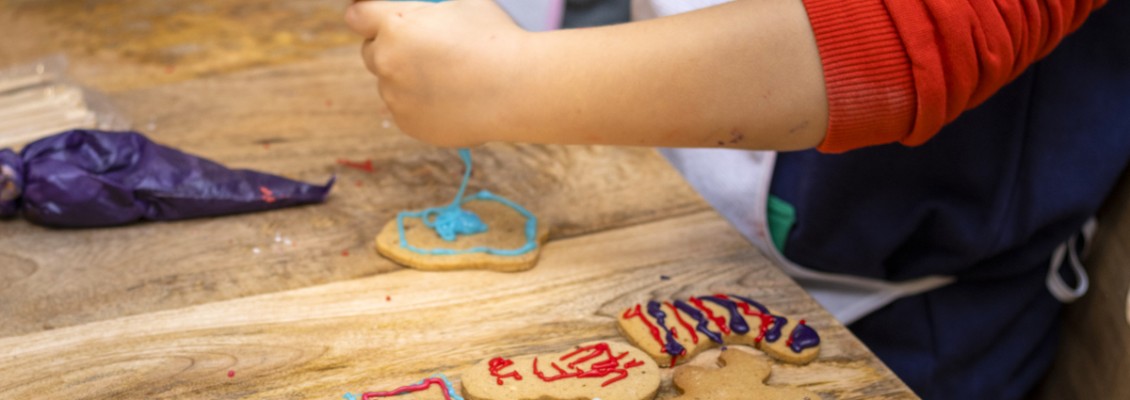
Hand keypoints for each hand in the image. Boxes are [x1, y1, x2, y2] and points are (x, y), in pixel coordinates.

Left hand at [345, 0, 528, 146]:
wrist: (520, 90)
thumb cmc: (498, 41)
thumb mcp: (462, 5)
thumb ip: (427, 11)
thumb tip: (419, 16)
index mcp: (397, 26)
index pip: (357, 16)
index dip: (365, 15)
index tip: (373, 19)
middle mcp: (388, 62)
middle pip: (370, 52)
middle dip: (389, 49)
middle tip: (422, 50)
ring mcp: (397, 98)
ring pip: (390, 84)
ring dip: (406, 79)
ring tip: (448, 78)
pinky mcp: (410, 125)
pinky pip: (406, 110)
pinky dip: (420, 105)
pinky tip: (451, 99)